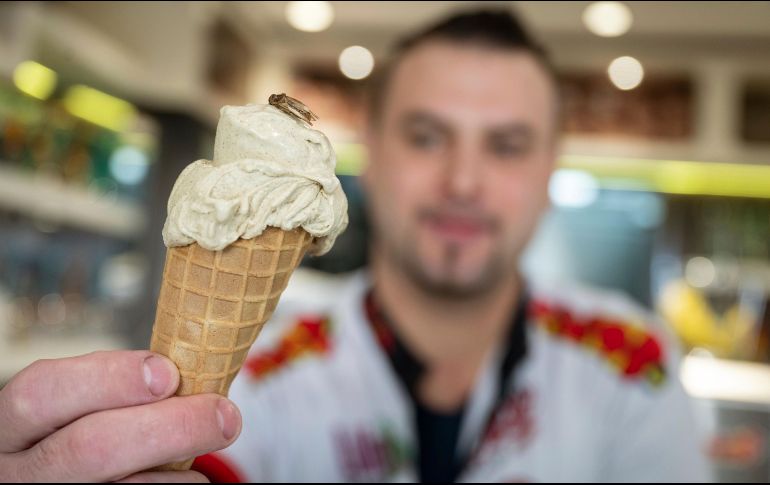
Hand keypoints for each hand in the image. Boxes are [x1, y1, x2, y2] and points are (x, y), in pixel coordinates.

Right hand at [0, 351, 241, 481]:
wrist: (58, 483)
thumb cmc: (77, 431)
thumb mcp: (72, 408)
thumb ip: (112, 389)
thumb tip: (193, 364)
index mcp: (13, 423)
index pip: (43, 392)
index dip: (108, 378)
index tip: (168, 371)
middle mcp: (18, 471)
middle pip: (90, 447)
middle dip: (169, 425)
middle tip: (223, 412)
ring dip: (181, 459)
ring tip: (217, 436)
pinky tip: (191, 477)